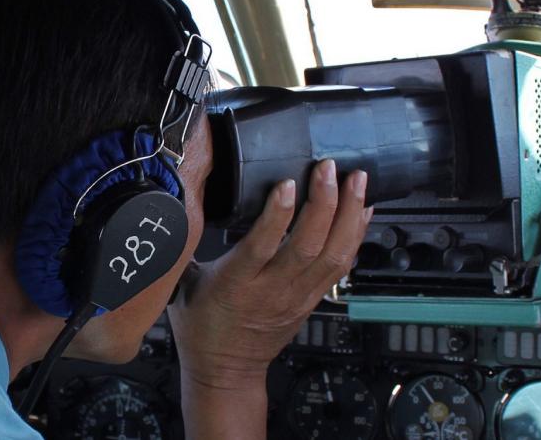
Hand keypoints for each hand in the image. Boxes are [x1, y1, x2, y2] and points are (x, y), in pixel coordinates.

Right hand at [169, 159, 372, 390]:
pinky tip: (363, 211)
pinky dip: (355, 235)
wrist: (225, 372)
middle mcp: (271, 290)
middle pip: (307, 246)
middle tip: (330, 169)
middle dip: (324, 204)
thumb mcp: (182, 284)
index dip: (277, 214)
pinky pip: (341, 266)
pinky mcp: (312, 299)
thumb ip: (184, 245)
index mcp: (235, 284)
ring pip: (333, 255)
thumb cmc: (202, 329)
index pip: (261, 246)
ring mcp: (297, 296)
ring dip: (349, 215)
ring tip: (357, 181)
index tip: (287, 183)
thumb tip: (177, 203)